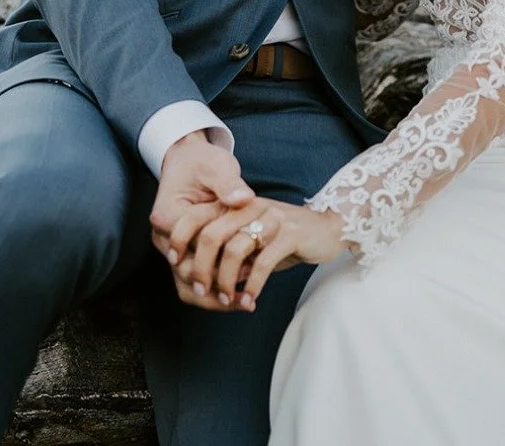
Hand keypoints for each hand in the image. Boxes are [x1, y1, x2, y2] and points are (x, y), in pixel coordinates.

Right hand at [149, 131, 255, 310]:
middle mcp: (164, 236)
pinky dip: (214, 288)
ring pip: (187, 284)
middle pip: (186, 274)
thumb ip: (229, 183)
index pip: (192, 248)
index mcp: (168, 215)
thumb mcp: (217, 166)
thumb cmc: (203, 162)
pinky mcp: (182, 253)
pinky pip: (193, 279)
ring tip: (246, 303)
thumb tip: (244, 199)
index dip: (221, 260)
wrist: (189, 161)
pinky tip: (240, 295)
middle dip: (217, 288)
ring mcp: (171, 247)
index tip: (249, 267)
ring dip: (215, 297)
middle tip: (248, 299)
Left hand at [190, 200, 346, 310]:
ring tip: (228, 300)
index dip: (180, 238)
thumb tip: (203, 280)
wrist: (329, 229)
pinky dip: (253, 285)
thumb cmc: (285, 240)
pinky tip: (250, 299)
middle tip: (201, 291)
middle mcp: (251, 206)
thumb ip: (230, 255)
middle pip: (211, 235)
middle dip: (201, 269)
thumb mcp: (254, 243)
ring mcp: (271, 218)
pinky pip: (263, 261)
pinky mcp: (290, 233)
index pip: (197, 215)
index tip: (175, 263)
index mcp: (237, 204)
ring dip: (226, 281)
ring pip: (234, 250)